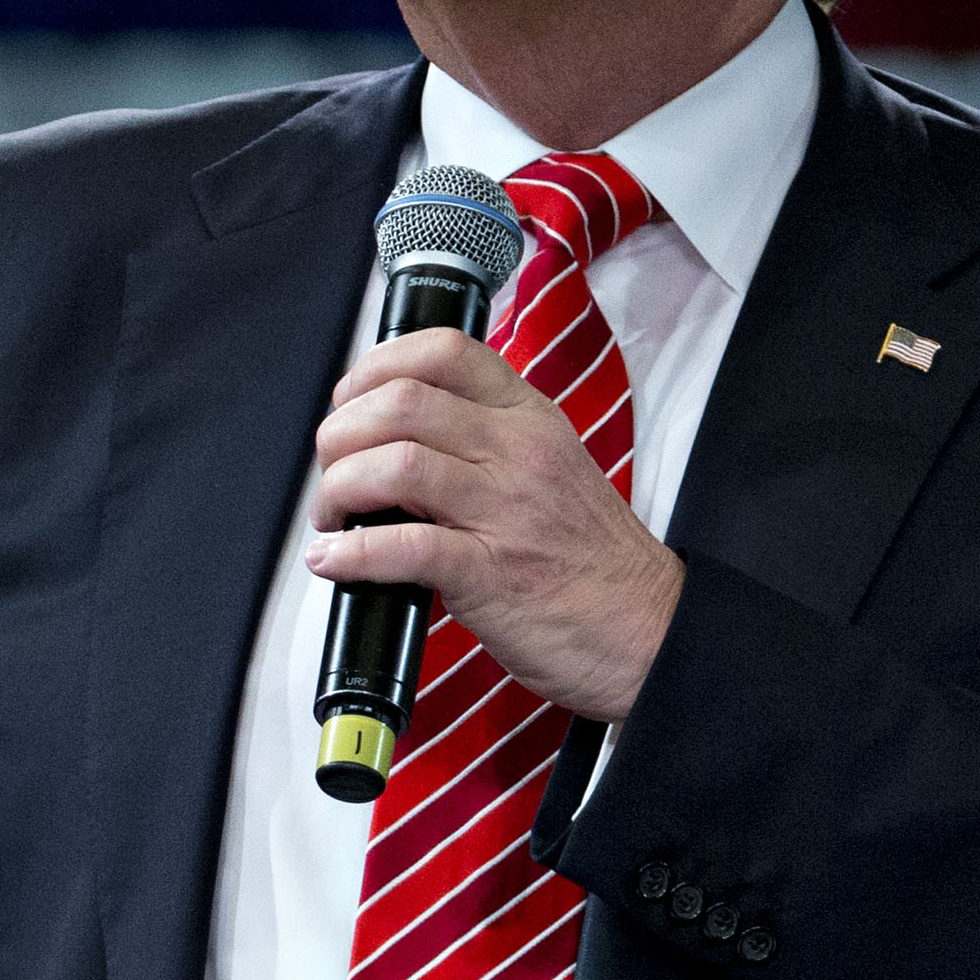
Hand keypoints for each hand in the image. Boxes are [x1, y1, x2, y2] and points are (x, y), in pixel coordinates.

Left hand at [307, 327, 683, 722]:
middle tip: (332, 469)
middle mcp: (517, 452)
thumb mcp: (550, 468)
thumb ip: (484, 442)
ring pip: (395, 465)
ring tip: (332, 517)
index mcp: (529, 418)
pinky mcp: (491, 574)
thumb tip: (394, 439)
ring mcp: (505, 511)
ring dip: (339, 489)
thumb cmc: (591, 557)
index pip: (444, 351)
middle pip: (402, 403)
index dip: (376, 367)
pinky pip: (404, 547)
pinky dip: (352, 554)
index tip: (351, 400)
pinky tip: (334, 562)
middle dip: (341, 434)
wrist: (647, 628)